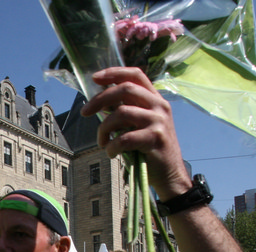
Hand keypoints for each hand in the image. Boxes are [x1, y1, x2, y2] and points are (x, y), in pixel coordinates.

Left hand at [80, 67, 190, 198]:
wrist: (170, 174)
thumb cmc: (150, 150)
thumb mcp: (140, 125)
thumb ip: (127, 111)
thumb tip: (100, 103)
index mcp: (155, 99)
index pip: (135, 75)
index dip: (114, 73)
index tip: (94, 78)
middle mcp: (159, 106)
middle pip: (124, 89)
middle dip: (100, 99)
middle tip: (85, 112)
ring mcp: (159, 121)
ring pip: (121, 113)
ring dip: (104, 128)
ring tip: (102, 142)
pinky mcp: (156, 138)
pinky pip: (124, 138)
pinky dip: (112, 146)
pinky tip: (111, 153)